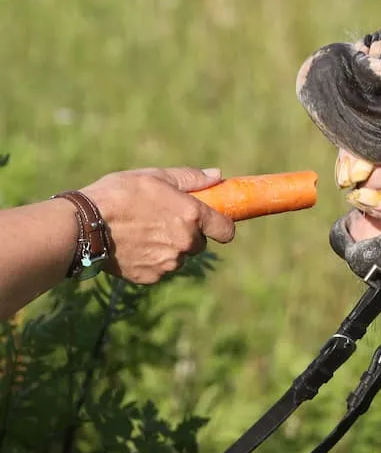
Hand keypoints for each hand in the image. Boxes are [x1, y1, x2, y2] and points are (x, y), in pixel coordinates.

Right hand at [80, 168, 236, 284]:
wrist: (82, 225)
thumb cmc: (119, 194)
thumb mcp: (156, 176)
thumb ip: (191, 179)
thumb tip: (218, 176)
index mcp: (192, 216)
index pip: (226, 230)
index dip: (221, 226)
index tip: (212, 222)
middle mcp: (185, 243)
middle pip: (199, 243)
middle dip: (187, 234)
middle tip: (163, 221)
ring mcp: (168, 263)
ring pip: (178, 257)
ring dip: (169, 248)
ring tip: (142, 232)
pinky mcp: (150, 277)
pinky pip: (159, 270)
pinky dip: (151, 261)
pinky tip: (132, 246)